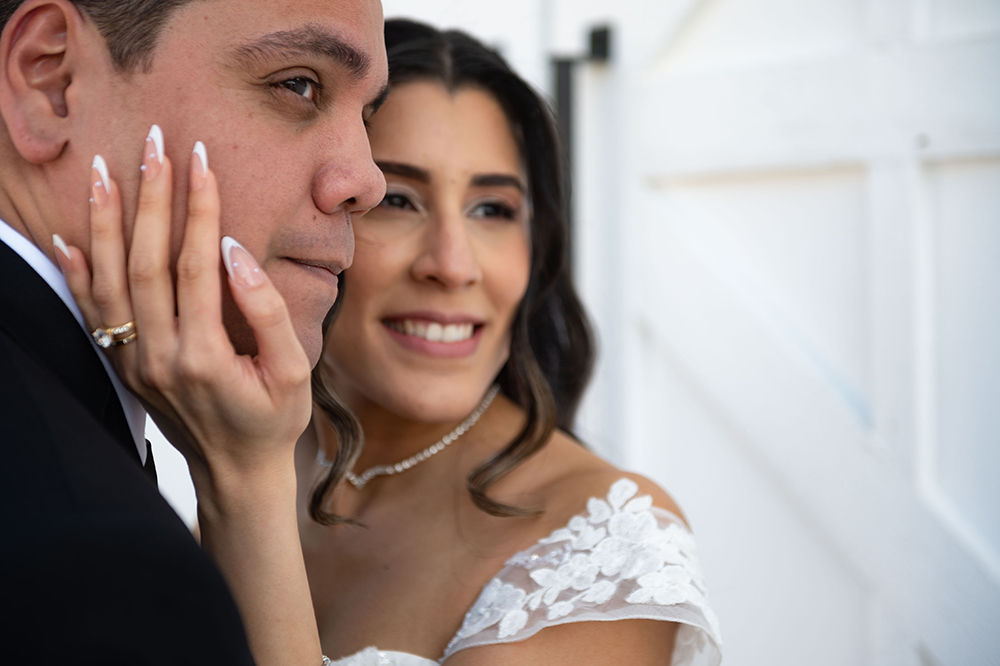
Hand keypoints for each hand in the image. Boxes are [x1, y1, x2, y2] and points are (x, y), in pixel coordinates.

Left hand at [56, 126, 311, 494]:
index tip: (202, 161)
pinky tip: (69, 236)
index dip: (200, 210)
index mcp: (203, 356)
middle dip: (152, 198)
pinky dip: (77, 272)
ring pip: (110, 281)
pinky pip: (92, 313)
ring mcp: (134, 362)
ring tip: (103, 170)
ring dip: (105, 223)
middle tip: (155, 145)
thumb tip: (235, 254)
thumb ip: (267, 312)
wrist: (236, 473)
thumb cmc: (272, 421)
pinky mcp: (124, 365)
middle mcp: (158, 356)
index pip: (195, 266)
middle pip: (146, 263)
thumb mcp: (292, 372)